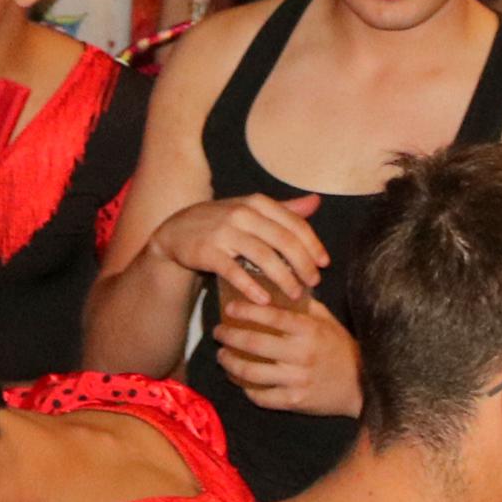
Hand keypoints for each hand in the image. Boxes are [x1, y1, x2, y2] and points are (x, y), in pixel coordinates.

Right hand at [150, 192, 329, 299]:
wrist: (176, 231)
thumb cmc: (222, 222)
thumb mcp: (252, 209)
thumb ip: (284, 208)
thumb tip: (316, 201)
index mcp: (257, 202)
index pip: (295, 223)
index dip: (313, 245)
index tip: (324, 264)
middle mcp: (243, 213)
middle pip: (284, 241)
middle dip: (303, 265)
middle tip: (314, 283)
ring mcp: (225, 231)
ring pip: (264, 257)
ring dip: (284, 278)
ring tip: (295, 294)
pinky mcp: (208, 251)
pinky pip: (235, 271)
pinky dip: (252, 286)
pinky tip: (265, 300)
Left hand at [210, 289, 359, 415]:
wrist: (362, 387)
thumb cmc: (342, 349)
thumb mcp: (328, 322)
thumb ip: (305, 305)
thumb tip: (281, 286)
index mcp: (309, 330)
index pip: (271, 317)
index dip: (246, 311)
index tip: (229, 308)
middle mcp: (301, 354)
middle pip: (254, 343)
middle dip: (229, 337)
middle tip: (218, 332)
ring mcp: (297, 380)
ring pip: (252, 372)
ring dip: (231, 363)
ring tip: (222, 357)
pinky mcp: (294, 401)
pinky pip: (262, 396)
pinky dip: (247, 388)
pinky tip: (240, 381)